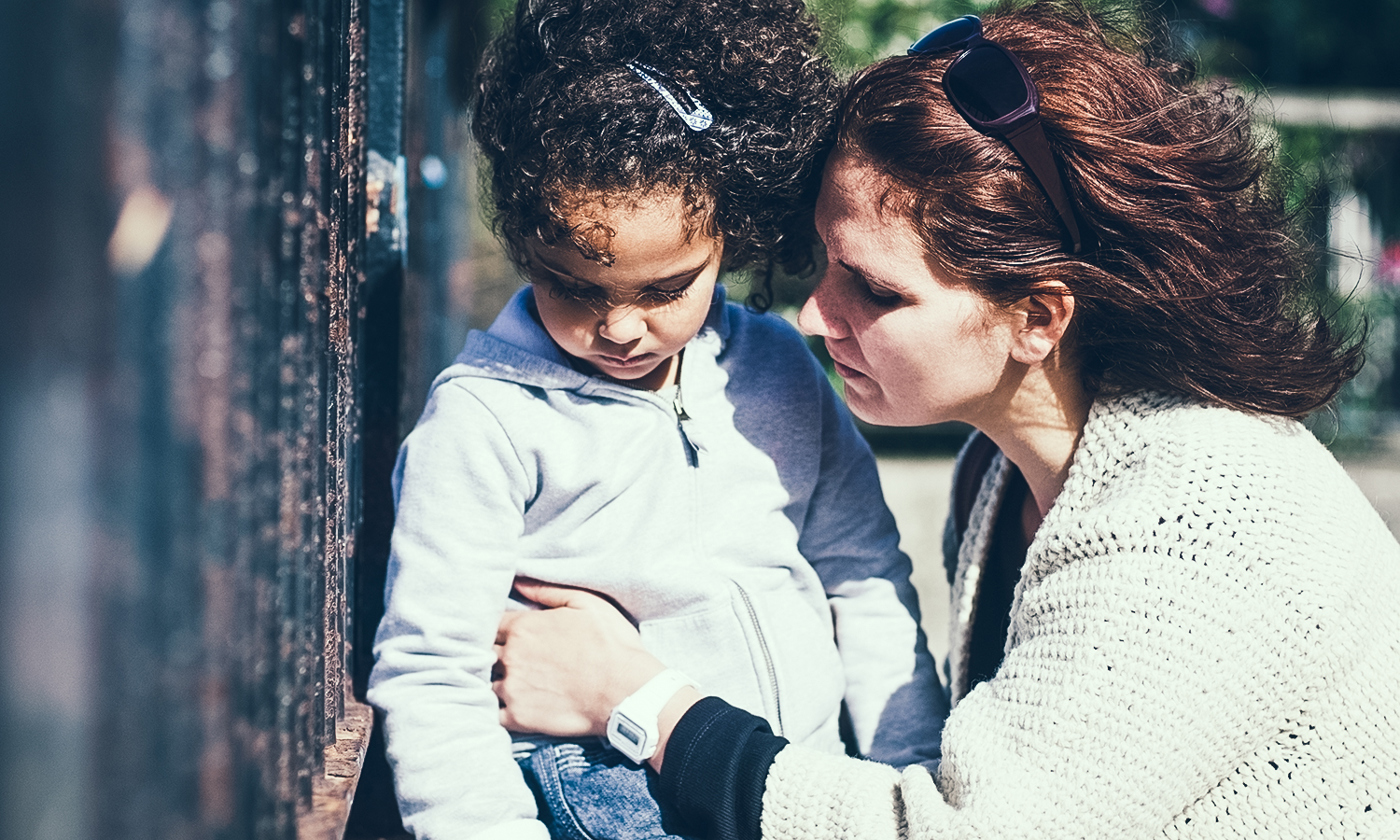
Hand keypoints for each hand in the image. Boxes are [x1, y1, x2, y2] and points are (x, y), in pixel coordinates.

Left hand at [494, 580, 665, 737]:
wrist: (628, 692)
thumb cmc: (612, 645)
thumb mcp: (586, 604)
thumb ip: (547, 592)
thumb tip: (519, 582)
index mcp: (524, 628)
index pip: (491, 623)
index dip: (497, 627)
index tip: (505, 633)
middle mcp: (511, 657)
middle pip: (483, 652)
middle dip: (490, 652)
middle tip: (505, 657)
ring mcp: (513, 689)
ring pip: (484, 682)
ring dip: (492, 680)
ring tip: (506, 681)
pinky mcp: (519, 717)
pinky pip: (491, 713)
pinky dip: (494, 709)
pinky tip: (504, 706)